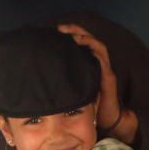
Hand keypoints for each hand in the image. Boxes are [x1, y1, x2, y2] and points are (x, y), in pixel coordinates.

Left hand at [57, 23, 134, 143]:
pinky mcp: (108, 76)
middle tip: (60, 28)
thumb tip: (40, 82)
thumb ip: (61, 85)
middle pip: (88, 40)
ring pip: (96, 46)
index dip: (69, 35)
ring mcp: (104, 69)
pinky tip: (84, 45)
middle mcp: (96, 65)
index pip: (79, 44)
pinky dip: (93, 49)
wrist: (108, 120)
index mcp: (87, 67)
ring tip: (71, 34)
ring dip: (84, 38)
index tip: (54, 31)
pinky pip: (102, 58)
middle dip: (75, 31)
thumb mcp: (71, 93)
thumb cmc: (89, 108)